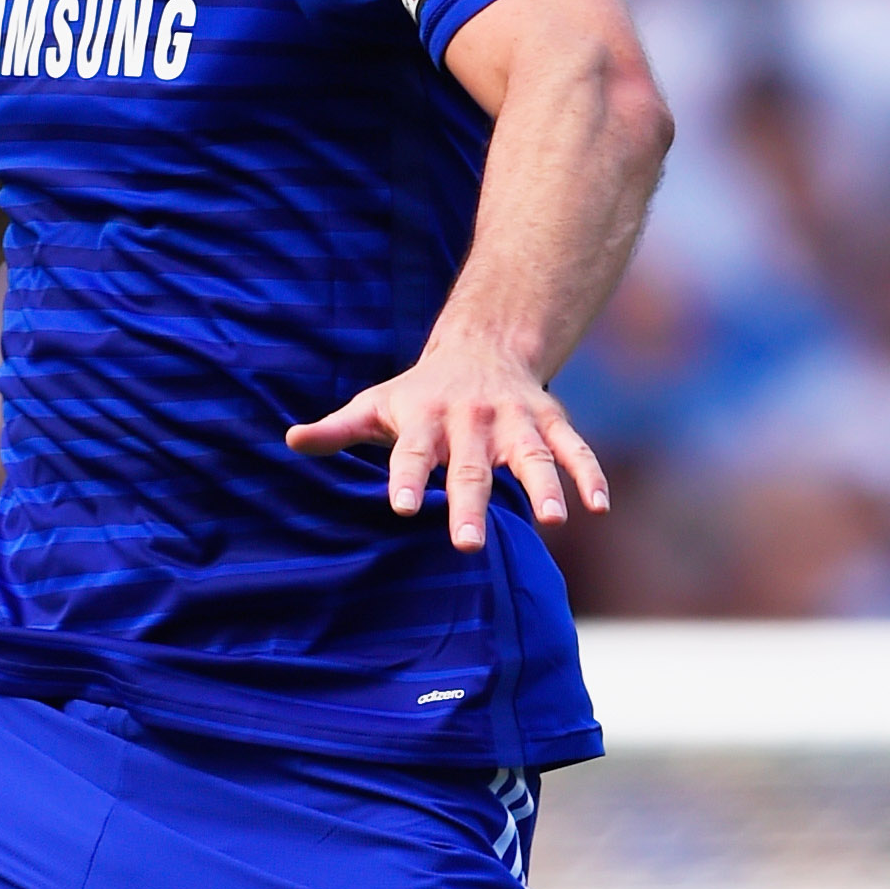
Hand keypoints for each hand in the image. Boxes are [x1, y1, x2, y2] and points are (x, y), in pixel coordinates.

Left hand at [286, 339, 608, 551]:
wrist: (484, 344)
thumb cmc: (419, 394)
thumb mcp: (376, 404)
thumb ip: (338, 429)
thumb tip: (291, 440)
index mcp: (426, 419)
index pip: (413, 453)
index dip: (407, 479)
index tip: (402, 508)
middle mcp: (473, 420)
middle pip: (472, 467)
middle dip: (470, 503)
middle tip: (467, 543)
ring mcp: (517, 422)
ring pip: (533, 457)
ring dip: (544, 488)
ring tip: (553, 523)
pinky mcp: (551, 423)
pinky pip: (575, 449)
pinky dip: (589, 475)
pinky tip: (598, 507)